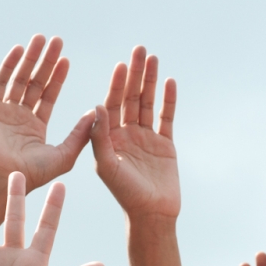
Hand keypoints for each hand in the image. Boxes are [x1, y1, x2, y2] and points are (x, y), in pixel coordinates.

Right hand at [0, 35, 94, 193]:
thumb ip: (80, 134)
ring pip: (19, 78)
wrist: (7, 180)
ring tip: (40, 39)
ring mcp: (4, 111)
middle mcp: (19, 116)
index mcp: (35, 126)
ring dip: (29, 58)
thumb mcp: (65, 154)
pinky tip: (19, 50)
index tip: (67, 60)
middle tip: (56, 41)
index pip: (48, 95)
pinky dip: (9, 65)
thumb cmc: (35, 174)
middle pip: (35, 82)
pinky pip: (0, 83)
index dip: (57, 77)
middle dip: (45, 61)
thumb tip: (96, 114)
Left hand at [90, 46, 179, 218]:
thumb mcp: (106, 165)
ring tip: (153, 58)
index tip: (120, 66)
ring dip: (150, 81)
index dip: (116, 84)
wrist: (152, 214)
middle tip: (139, 51)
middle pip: (130, 98)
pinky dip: (168, 100)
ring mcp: (146, 138)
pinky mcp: (165, 144)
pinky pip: (166, 117)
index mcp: (109, 138)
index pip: (111, 105)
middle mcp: (126, 134)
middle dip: (134, 74)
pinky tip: (169, 82)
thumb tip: (96, 106)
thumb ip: (100, 136)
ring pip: (148, 103)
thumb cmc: (125, 194)